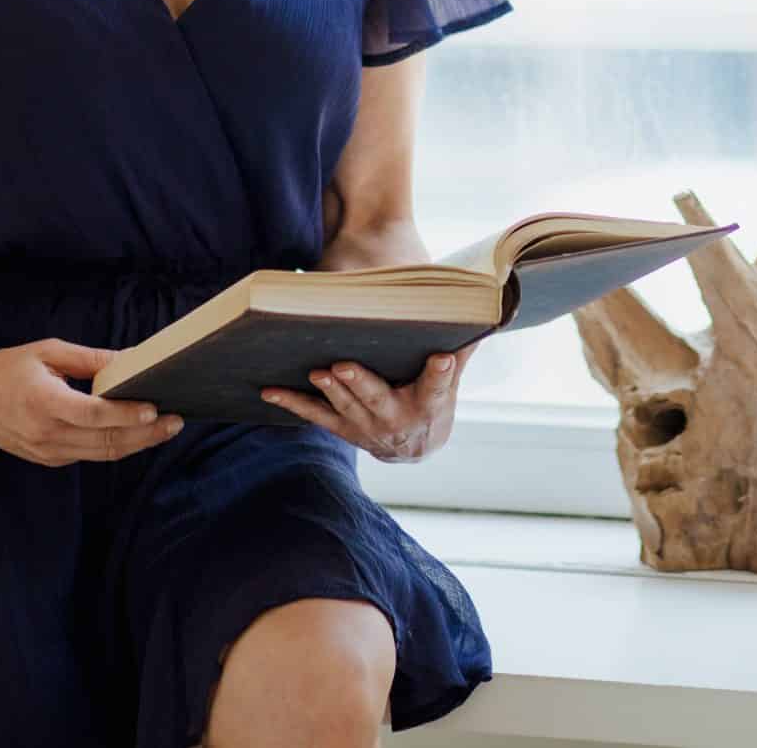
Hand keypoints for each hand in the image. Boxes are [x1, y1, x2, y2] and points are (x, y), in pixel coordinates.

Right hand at [0, 338, 185, 466]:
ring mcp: (46, 451)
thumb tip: (130, 359)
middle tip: (176, 421)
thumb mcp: (48, 352)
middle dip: (145, 433)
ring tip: (165, 429)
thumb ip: (91, 359)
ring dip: (137, 443)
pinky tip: (136, 433)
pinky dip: (115, 445)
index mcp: (44, 403)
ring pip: (101, 453)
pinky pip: (88, 454)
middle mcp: (46, 433)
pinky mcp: (48, 459)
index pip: (94, 415)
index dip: (126, 414)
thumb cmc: (8, 368)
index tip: (153, 408)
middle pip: (105, 440)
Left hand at [260, 342, 477, 462]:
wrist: (416, 446)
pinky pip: (316, 416)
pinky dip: (293, 404)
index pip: (439, 386)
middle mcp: (397, 419)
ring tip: (318, 372)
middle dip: (361, 383)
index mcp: (430, 403)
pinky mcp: (343, 428)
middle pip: (379, 398)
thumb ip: (461, 348)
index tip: (443, 359)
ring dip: (330, 390)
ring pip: (346, 406)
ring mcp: (366, 427)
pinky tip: (270, 390)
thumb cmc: (434, 398)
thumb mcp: (452, 378)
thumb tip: (486, 311)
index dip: (441, 372)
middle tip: (344, 366)